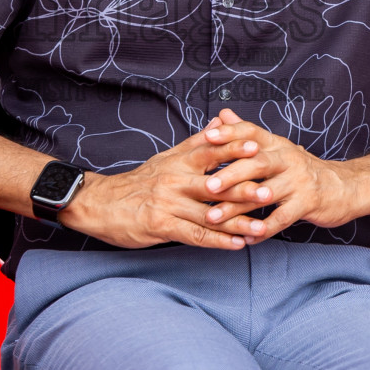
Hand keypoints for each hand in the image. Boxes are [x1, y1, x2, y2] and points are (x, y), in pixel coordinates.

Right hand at [60, 119, 278, 249]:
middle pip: (214, 184)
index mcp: (177, 161)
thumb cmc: (137, 182)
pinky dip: (217, 241)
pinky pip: (194, 235)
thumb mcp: (165, 157)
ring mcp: (168, 204)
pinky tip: (236, 245)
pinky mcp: (161, 226)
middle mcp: (175, 180)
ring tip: (262, 226)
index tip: (260, 146)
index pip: (210, 151)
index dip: (234, 148)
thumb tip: (219, 123)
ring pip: (209, 214)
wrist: (99, 204)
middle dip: (244, 188)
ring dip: (237, 222)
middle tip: (270, 190)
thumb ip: (194, 143)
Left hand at [199, 109, 363, 242]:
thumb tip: (222, 114)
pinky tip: (246, 237)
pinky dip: (263, 229)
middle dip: (230, 175)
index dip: (230, 132)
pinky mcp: (308, 203)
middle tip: (207, 186)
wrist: (345, 186)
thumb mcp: (278, 147)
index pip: (252, 131)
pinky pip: (282, 218)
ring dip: (238, 208)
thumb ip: (248, 133)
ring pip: (265, 194)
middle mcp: (288, 158)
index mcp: (277, 144)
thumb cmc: (303, 168)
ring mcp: (299, 181)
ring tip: (215, 218)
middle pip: (257, 163)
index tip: (207, 136)